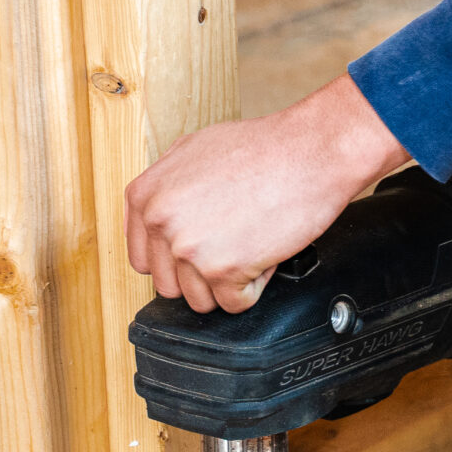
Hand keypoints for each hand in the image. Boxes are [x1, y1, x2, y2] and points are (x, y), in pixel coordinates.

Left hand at [125, 74, 407, 313]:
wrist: (309, 153)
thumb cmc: (263, 148)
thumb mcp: (193, 151)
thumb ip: (166, 188)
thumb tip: (158, 219)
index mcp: (145, 196)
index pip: (143, 258)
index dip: (175, 259)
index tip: (197, 251)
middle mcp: (160, 222)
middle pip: (169, 285)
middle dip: (201, 274)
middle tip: (230, 245)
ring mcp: (189, 248)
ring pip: (199, 300)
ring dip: (228, 282)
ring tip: (248, 245)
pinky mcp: (223, 270)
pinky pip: (235, 303)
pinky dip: (254, 287)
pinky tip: (264, 253)